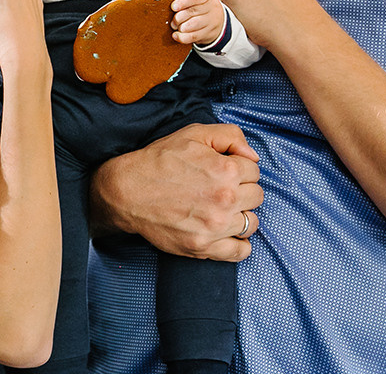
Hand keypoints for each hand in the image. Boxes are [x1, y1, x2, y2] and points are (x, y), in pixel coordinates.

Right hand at [90, 123, 261, 260]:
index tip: (225, 170)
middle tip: (222, 188)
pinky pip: (240, 251)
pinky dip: (238, 243)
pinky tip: (226, 231)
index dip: (240, 168)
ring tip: (222, 209)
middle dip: (243, 189)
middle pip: (257, 196)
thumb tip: (254, 156)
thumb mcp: (194, 133)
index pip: (254, 171)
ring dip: (241, 215)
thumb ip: (231, 136)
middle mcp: (225, 199)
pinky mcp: (203, 247)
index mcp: (226, 170)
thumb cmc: (161, 160)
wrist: (128, 190)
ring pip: (251, 223)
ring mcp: (215, 226)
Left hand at [170, 0, 225, 46]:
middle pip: (192, 12)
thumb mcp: (199, 1)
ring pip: (192, 25)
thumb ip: (187, 2)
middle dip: (178, 18)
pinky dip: (182, 37)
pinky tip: (176, 35)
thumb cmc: (204, 9)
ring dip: (180, 27)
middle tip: (173, 21)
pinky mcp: (209, 34)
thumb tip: (173, 8)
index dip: (182, 3)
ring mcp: (211, 22)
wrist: (219, 21)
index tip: (173, 7)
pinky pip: (193, 36)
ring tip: (176, 27)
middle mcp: (211, 9)